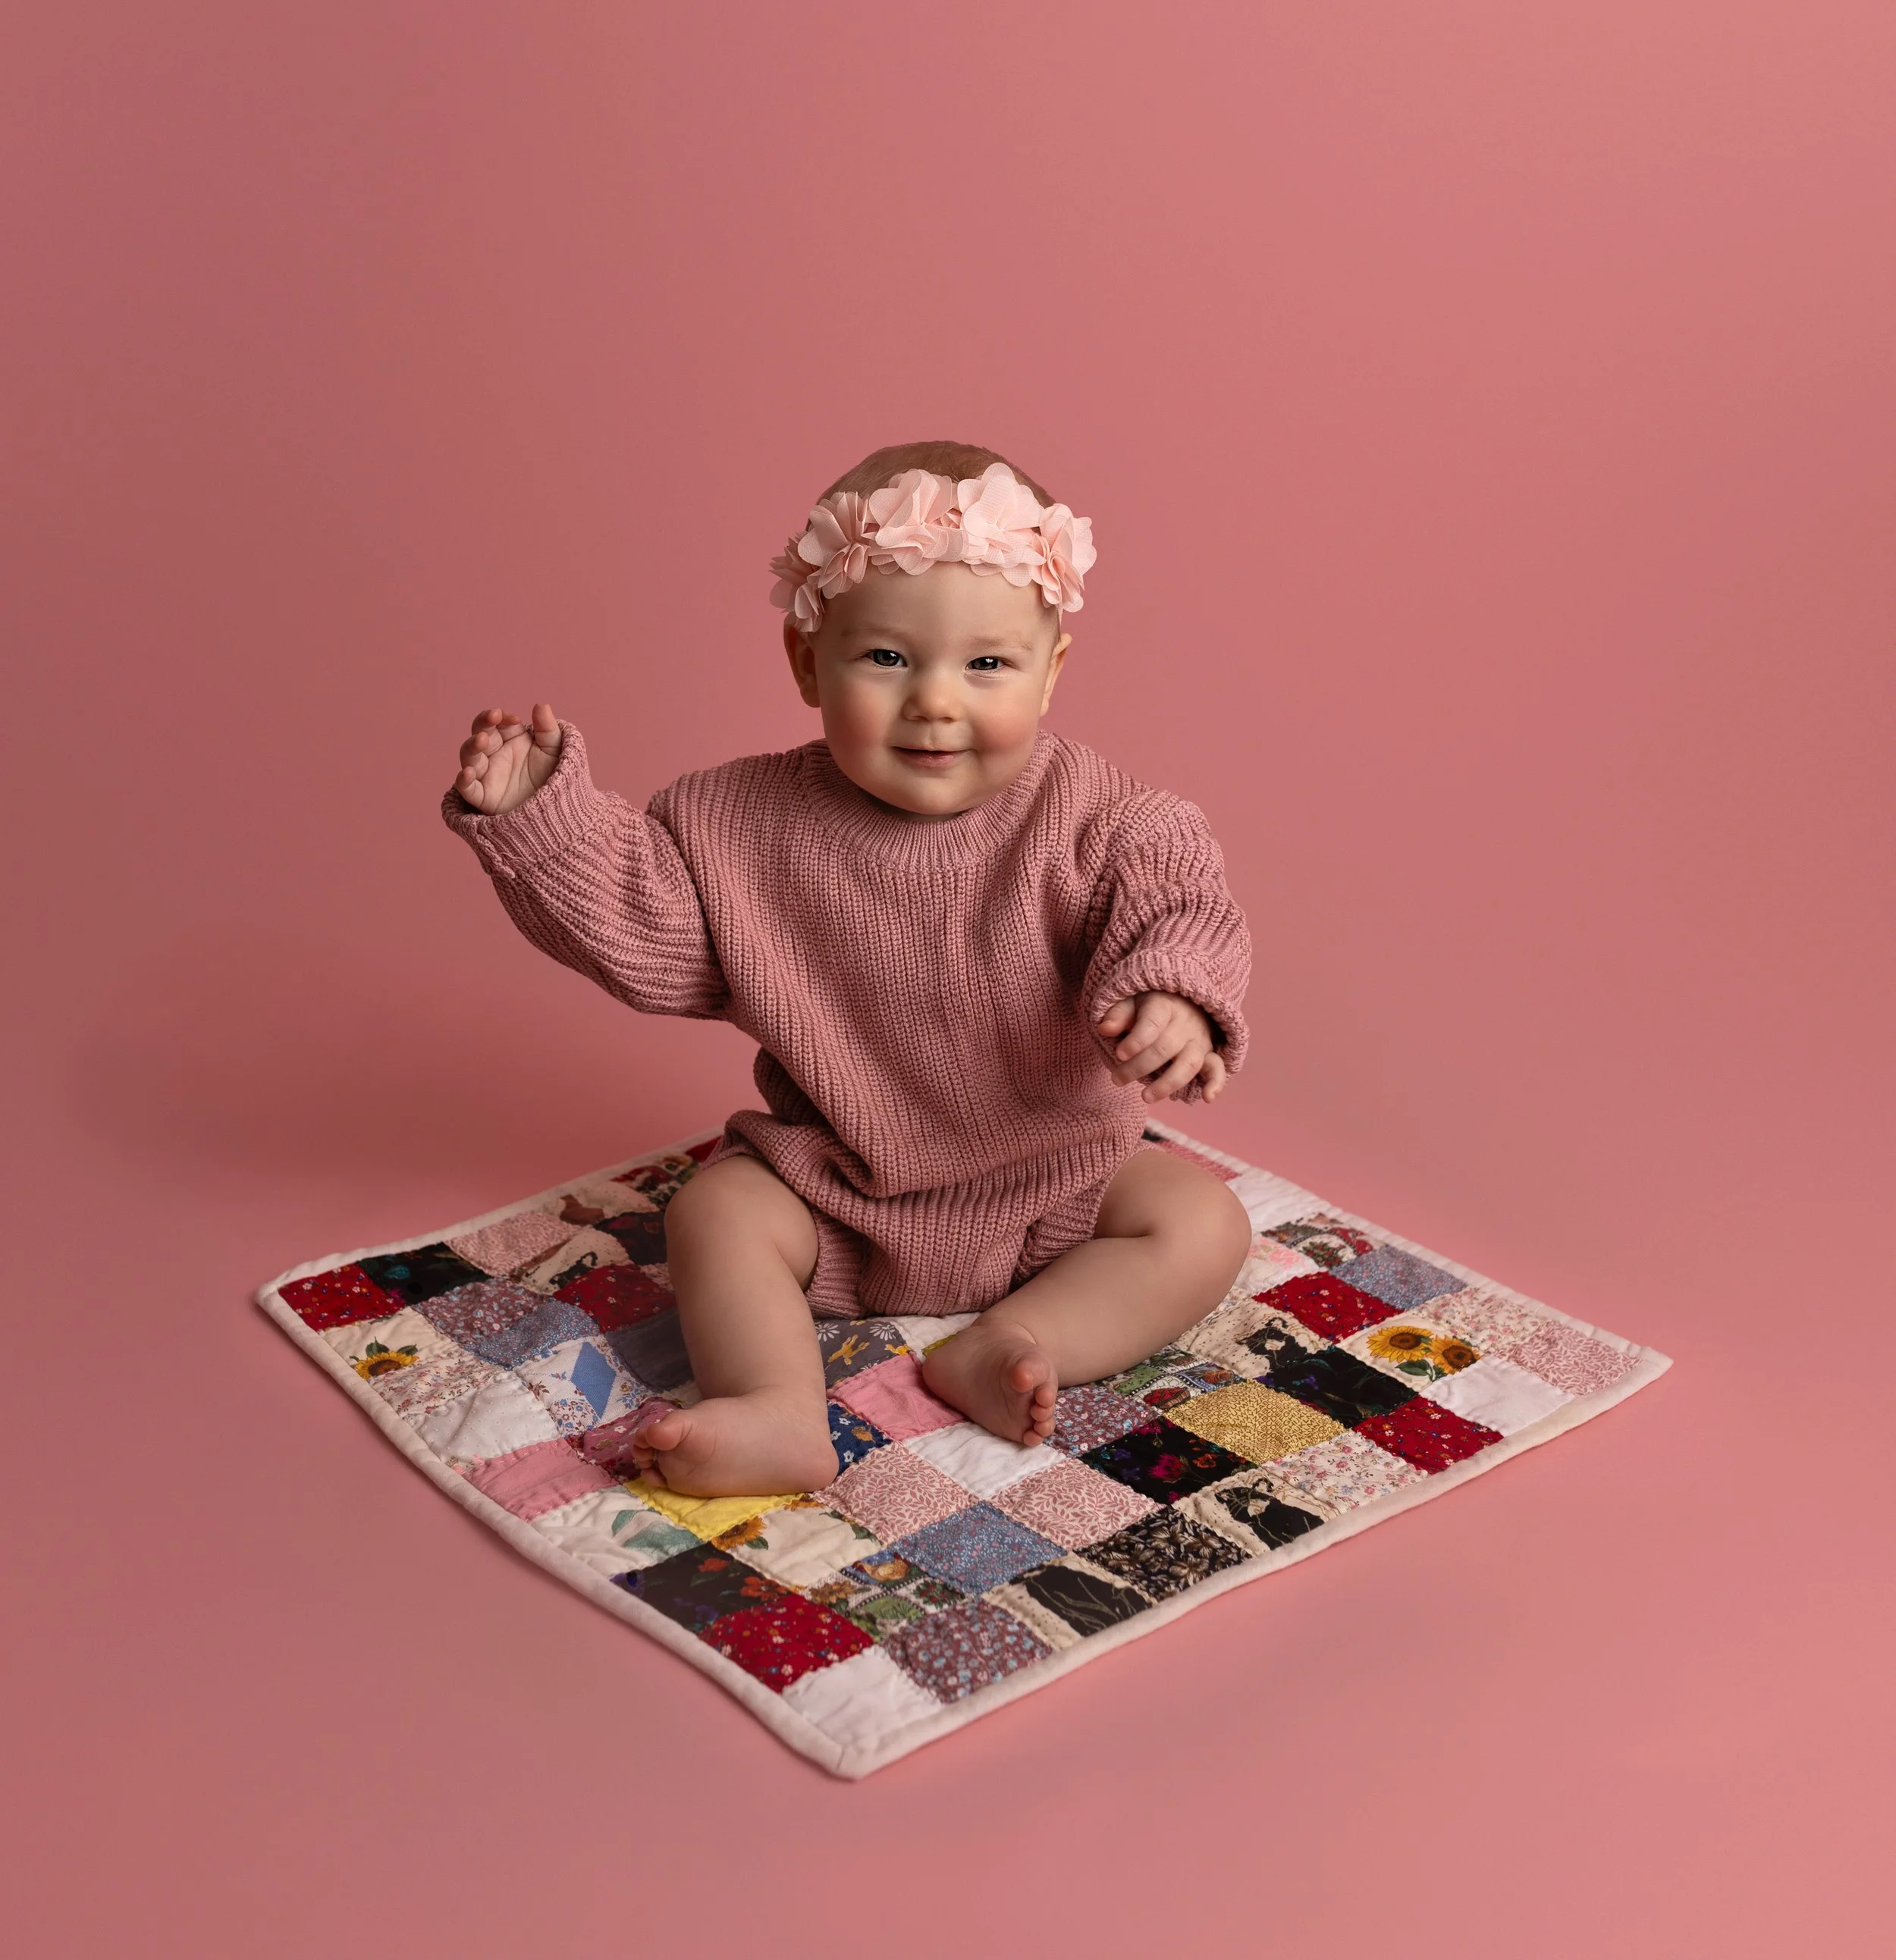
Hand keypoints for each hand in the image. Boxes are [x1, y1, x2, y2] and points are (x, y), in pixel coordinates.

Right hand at [454, 703, 562, 812]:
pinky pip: (468, 789)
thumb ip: (547, 728)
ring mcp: (488, 775)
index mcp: (511, 739)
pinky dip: (463, 781)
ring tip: (481, 740)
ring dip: (472, 747)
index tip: (513, 718)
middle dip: (483, 724)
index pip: (497, 722)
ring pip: (470, 758)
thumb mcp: (555, 750)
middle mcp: (495, 754)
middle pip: (479, 735)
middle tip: (493, 718)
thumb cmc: (555, 776)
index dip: (501, 717)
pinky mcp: (485, 797)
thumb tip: (540, 705)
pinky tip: (467, 773)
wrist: (560, 808)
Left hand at [1096, 990, 1226, 1102]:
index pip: (1153, 1023)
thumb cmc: (1149, 1006)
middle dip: (1139, 1067)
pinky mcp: (1208, 1054)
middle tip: (1116, 1079)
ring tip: (1145, 1097)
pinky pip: (1216, 1068)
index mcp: (1165, 1005)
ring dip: (1167, 1084)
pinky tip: (1207, 1098)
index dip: (1137, 1041)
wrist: (1182, 1002)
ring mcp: (1199, 1040)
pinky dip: (1215, 1083)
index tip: (1120, 1054)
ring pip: (1189, 1063)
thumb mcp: (1131, 1002)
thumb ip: (1119, 1015)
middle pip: (1165, 1048)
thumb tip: (1105, 1029)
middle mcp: (1186, 1023)